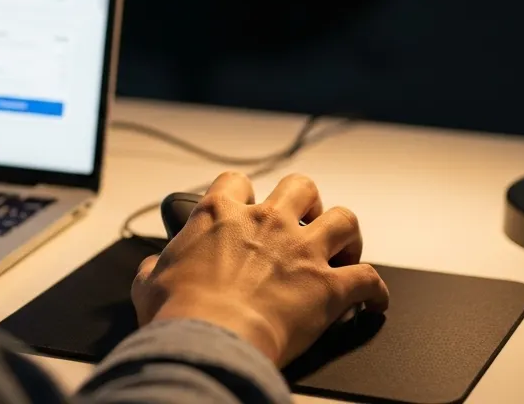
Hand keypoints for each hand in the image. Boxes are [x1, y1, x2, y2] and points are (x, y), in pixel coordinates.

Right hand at [131, 172, 388, 366]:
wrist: (209, 341)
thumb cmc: (177, 313)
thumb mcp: (149, 282)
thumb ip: (157, 267)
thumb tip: (153, 271)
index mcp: (220, 215)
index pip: (236, 182)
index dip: (244, 194)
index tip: (245, 207)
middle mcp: (266, 223)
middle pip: (301, 187)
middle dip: (306, 204)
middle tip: (303, 224)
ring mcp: (302, 252)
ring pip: (345, 220)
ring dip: (347, 236)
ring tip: (344, 251)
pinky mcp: (329, 287)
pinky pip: (368, 279)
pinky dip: (375, 291)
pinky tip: (374, 301)